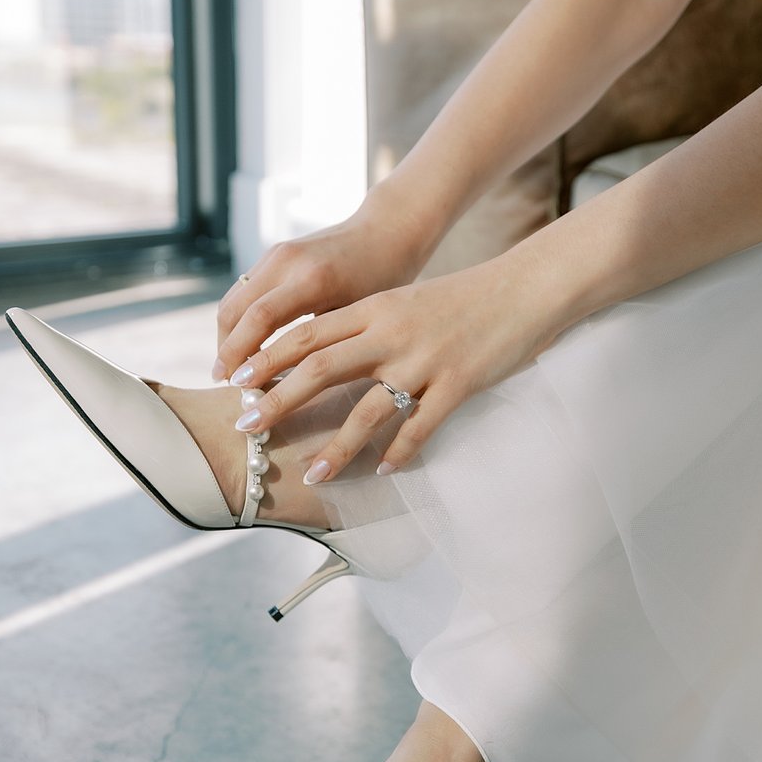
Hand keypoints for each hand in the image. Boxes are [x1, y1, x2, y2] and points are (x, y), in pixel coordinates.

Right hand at [213, 184, 433, 382]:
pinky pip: (243, 290)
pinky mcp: (274, 253)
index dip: (240, 355)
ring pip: (233, 299)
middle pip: (234, 310)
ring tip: (232, 369)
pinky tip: (246, 345)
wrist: (386, 231)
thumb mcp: (357, 316)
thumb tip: (286, 384)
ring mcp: (276, 254)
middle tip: (226, 383)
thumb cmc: (383, 280)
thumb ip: (322, 343)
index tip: (234, 386)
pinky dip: (239, 320)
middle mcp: (287, 261)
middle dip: (226, 349)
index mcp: (312, 279)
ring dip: (228, 335)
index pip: (259, 320)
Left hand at [228, 251, 568, 480]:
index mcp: (375, 308)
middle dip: (278, 400)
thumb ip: (367, 324)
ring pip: (366, 409)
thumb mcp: (405, 301)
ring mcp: (425, 360)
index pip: (308, 333)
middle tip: (248, 426)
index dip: (268, 358)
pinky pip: (420, 427)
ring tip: (313, 473)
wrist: (524, 287)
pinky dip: (400, 453)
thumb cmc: (464, 298)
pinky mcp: (457, 384)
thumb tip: (326, 354)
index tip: (237, 381)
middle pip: (320, 368)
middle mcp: (392, 332)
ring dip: (336, 446)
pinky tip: (385, 472)